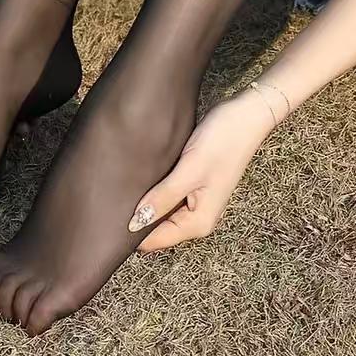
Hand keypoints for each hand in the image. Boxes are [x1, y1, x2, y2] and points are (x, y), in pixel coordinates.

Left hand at [127, 88, 280, 253]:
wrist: (247, 115)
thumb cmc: (223, 141)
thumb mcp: (190, 170)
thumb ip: (163, 198)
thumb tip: (135, 224)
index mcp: (198, 223)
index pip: (154, 241)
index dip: (131, 234)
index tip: (109, 217)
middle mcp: (197, 219)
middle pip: (157, 229)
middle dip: (137, 218)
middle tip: (112, 197)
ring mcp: (196, 203)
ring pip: (160, 213)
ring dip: (146, 204)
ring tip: (124, 187)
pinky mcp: (194, 187)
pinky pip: (168, 198)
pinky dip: (155, 192)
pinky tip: (143, 177)